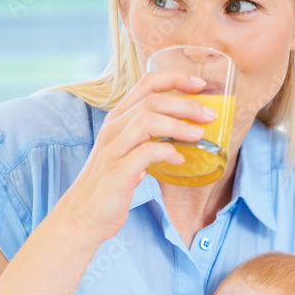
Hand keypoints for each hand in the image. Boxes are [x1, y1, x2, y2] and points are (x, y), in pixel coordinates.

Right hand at [54, 71, 217, 242]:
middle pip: (152, 100)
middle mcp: (114, 128)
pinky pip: (146, 152)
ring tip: (199, 135)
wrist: (83, 216)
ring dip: (178, 125)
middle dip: (186, 104)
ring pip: (147, 120)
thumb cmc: (109, 187)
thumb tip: (175, 143)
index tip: (201, 84)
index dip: (175, 78)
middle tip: (210, 115)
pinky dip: (167, 152)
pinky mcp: (118, 171)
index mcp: (118, 120)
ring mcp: (113, 149)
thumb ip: (146, 144)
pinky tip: (179, 160)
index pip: (147, 84)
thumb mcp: (127, 156)